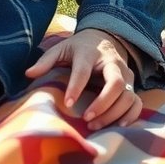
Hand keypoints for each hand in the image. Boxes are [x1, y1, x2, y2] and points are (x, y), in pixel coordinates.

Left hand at [25, 28, 141, 129]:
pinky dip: (131, 115)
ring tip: (95, 125)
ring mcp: (126, 74)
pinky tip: (118, 126)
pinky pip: (137, 102)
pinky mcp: (132, 85)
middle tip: (87, 119)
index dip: (76, 87)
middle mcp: (112, 63)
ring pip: (128, 95)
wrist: (106, 37)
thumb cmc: (80, 47)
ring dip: (114, 113)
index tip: (68, 103)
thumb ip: (46, 61)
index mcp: (90, 53)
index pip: (84, 70)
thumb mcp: (62, 48)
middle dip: (102, 104)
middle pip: (115, 84)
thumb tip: (28, 74)